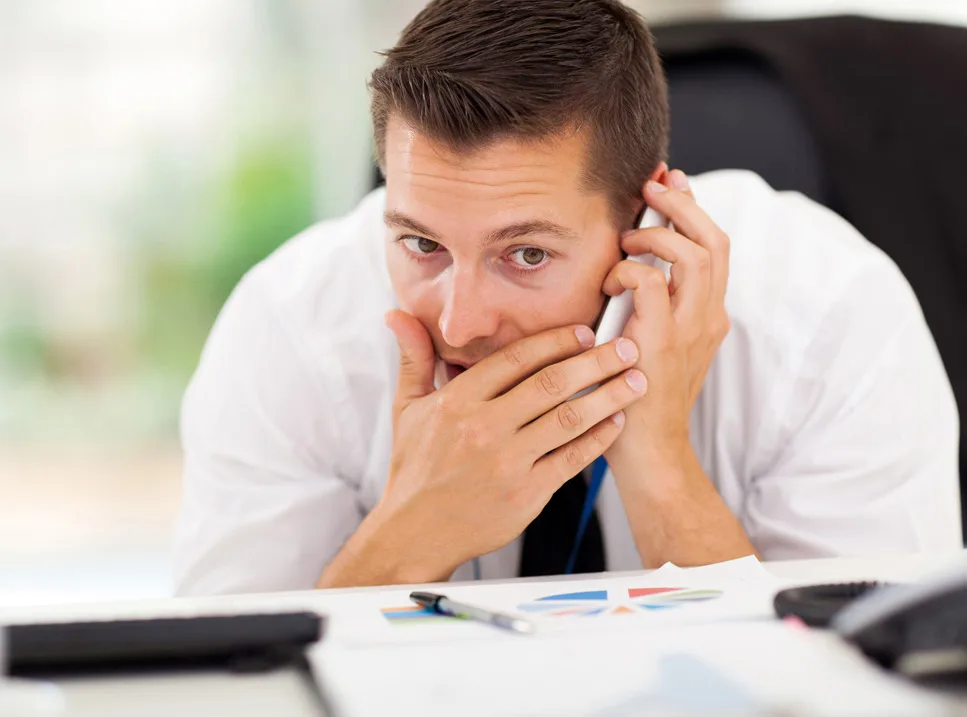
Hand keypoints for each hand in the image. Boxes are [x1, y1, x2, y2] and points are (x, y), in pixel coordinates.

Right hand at [361, 311, 647, 582]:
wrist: (415, 533)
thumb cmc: (415, 469)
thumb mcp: (407, 409)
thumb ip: (413, 359)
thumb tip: (397, 315)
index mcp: (458, 401)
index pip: (517, 358)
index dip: (556, 341)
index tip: (585, 332)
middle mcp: (485, 428)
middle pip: (552, 383)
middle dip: (597, 361)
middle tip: (627, 346)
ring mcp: (508, 462)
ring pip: (570, 418)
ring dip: (609, 395)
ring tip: (636, 380)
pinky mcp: (526, 493)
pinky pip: (572, 458)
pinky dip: (598, 438)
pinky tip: (616, 422)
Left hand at [604, 169, 730, 462]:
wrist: (650, 452)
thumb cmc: (638, 398)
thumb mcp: (651, 343)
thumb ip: (648, 307)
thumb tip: (626, 265)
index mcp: (708, 315)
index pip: (713, 247)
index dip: (694, 208)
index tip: (670, 183)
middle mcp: (709, 317)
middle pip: (714, 240)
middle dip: (682, 204)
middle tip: (653, 186)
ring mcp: (691, 330)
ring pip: (694, 254)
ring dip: (657, 233)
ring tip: (627, 235)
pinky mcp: (663, 342)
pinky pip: (651, 283)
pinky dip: (628, 271)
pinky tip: (609, 282)